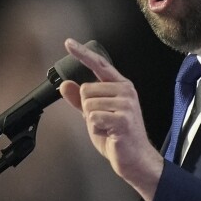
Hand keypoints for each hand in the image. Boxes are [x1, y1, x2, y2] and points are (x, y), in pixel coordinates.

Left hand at [59, 38, 163, 200]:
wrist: (135, 158)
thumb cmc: (118, 136)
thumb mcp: (94, 115)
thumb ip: (79, 100)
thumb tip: (65, 85)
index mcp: (120, 86)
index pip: (98, 64)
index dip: (82, 53)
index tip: (68, 43)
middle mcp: (125, 91)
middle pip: (86, 89)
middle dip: (87, 108)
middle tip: (103, 120)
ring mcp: (126, 104)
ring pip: (88, 104)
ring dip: (91, 120)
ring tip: (107, 126)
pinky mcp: (123, 118)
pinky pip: (94, 117)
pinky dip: (96, 128)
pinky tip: (109, 132)